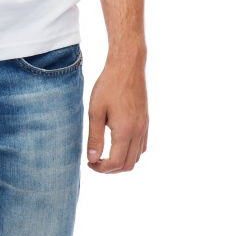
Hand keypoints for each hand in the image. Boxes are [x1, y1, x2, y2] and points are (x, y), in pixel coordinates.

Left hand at [86, 54, 148, 172]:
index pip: (115, 163)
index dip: (100, 168)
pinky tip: (118, 144)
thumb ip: (94, 137)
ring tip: (105, 153)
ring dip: (121, 162)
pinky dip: (130, 153)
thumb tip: (92, 159)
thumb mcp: (96, 111)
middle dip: (111, 169)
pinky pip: (141, 146)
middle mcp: (138, 132)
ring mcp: (144, 127)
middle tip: (95, 161)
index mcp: (125, 131)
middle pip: (128, 165)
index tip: (89, 162)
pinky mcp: (146, 122)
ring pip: (136, 158)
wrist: (127, 66)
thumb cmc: (108, 86)